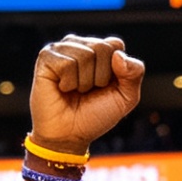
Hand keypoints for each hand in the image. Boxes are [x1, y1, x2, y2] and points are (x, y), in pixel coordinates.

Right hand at [28, 35, 144, 149]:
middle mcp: (80, 44)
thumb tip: (118, 55)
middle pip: (101, 47)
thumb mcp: (126, 97)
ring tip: (74, 91)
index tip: (105, 87)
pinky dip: (68, 83)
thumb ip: (135, 73)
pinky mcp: (46, 58)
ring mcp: (62, 49)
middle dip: (100, 77)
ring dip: (83, 82)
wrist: (69, 136)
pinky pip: (67, 63)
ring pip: (85, 55)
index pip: (115, 45)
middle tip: (88, 91)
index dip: (116, 71)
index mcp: (100, 50)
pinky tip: (62, 88)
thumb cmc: (95, 115)